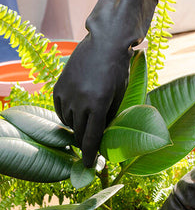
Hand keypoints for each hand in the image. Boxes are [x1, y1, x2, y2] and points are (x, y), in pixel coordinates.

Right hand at [53, 38, 129, 167]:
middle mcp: (80, 101)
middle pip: (79, 132)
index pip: (92, 137)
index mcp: (98, 104)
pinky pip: (60, 110)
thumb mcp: (120, 96)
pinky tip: (75, 116)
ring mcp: (67, 93)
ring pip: (68, 122)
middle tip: (89, 148)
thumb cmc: (118, 71)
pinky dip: (67, 116)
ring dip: (77, 128)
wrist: (105, 44)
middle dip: (84, 143)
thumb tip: (102, 134)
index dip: (90, 154)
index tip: (88, 165)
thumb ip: (110, 116)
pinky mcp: (59, 86)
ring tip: (85, 127)